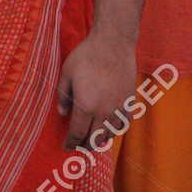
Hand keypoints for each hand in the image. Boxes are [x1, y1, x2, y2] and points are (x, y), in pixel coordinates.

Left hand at [56, 33, 135, 149]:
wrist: (113, 44)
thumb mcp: (66, 74)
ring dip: (100, 140)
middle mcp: (103, 112)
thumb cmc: (86, 56)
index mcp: (85, 106)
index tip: (66, 148)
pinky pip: (124, 124)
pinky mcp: (130, 102)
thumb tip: (62, 113)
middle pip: (94, 138)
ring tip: (93, 141)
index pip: (77, 133)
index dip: (71, 143)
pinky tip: (111, 129)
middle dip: (85, 145)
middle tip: (79, 147)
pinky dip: (116, 130)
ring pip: (110, 134)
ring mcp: (118, 108)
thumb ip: (62, 96)